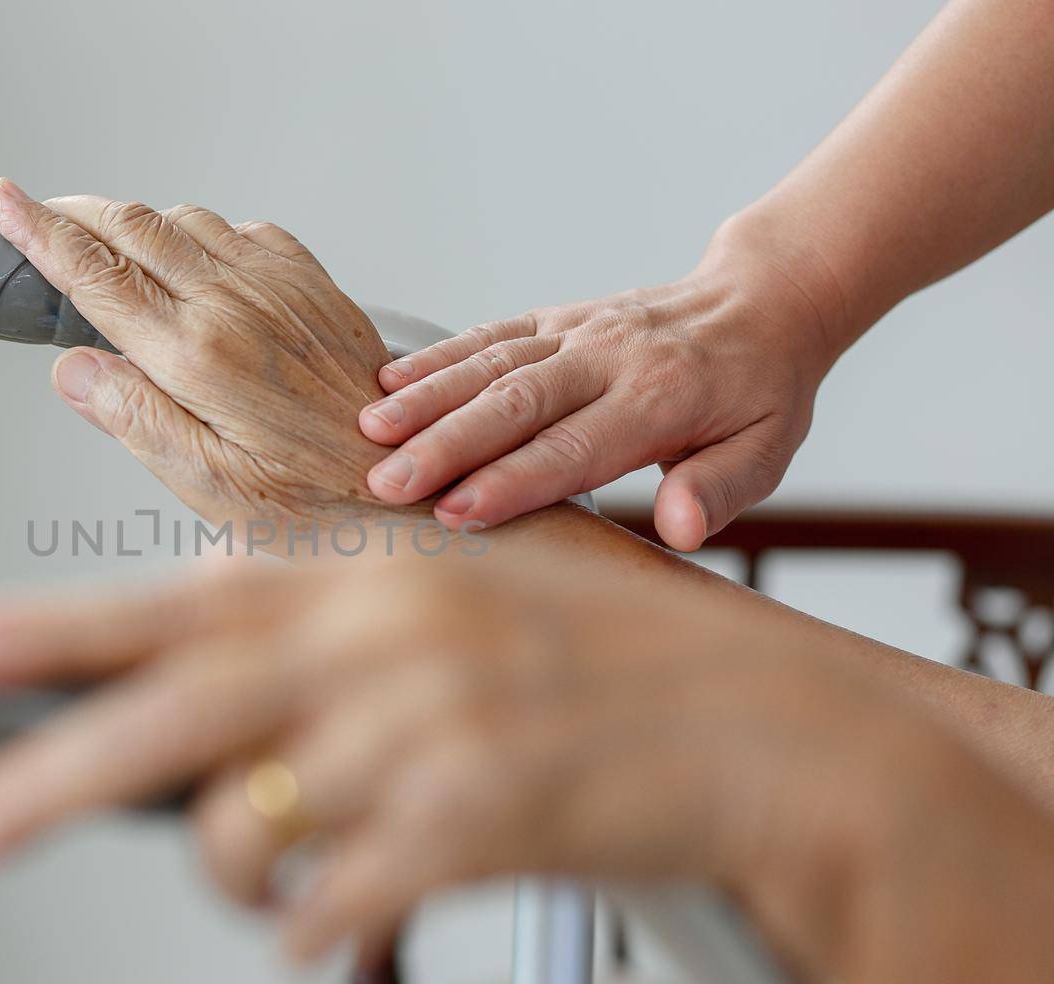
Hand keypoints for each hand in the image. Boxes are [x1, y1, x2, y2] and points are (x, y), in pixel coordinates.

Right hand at [0, 179, 409, 547]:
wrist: (412, 486)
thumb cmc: (316, 506)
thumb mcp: (208, 488)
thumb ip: (134, 419)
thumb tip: (72, 367)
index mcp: (198, 356)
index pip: (97, 273)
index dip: (41, 233)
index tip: (5, 203)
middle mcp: (238, 305)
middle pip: (133, 228)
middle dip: (75, 215)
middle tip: (39, 216)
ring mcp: (279, 287)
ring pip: (184, 221)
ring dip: (135, 222)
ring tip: (104, 244)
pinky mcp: (312, 286)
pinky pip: (242, 232)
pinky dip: (200, 234)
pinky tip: (192, 261)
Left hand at [0, 536, 919, 968]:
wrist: (766, 730)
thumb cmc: (613, 666)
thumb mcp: (463, 608)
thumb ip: (335, 634)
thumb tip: (213, 666)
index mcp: (374, 582)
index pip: (187, 603)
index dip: (66, 627)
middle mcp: (385, 645)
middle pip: (173, 720)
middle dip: (48, 779)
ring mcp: (426, 735)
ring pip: (251, 835)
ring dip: (238, 882)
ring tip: (269, 893)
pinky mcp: (473, 825)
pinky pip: (336, 905)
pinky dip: (316, 926)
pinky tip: (336, 921)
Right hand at [359, 223, 844, 549]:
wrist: (762, 300)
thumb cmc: (760, 395)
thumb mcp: (769, 449)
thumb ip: (721, 488)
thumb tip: (680, 527)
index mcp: (661, 398)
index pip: (573, 446)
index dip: (513, 480)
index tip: (455, 512)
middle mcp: (609, 356)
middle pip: (515, 403)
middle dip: (446, 445)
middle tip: (388, 485)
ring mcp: (577, 330)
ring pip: (491, 363)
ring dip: (425, 398)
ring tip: (369, 433)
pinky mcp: (556, 317)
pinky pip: (489, 332)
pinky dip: (436, 355)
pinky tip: (386, 379)